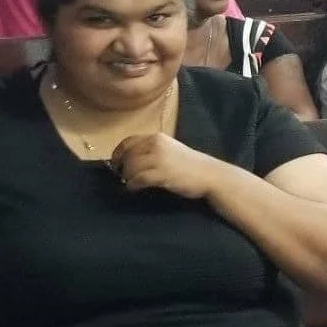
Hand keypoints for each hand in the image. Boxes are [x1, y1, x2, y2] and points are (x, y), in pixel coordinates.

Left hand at [112, 133, 227, 200]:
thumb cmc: (192, 164)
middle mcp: (156, 145)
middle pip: (128, 155)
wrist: (210, 175)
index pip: (129, 142)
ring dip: (127, 177)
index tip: (115, 163)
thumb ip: (153, 150)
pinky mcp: (161, 174)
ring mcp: (159, 160)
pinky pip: (138, 179)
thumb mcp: (171, 149)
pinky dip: (133, 185)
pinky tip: (134, 188)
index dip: (118, 153)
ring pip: (131, 167)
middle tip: (122, 176)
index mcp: (157, 137)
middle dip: (122, 167)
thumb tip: (131, 159)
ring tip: (130, 183)